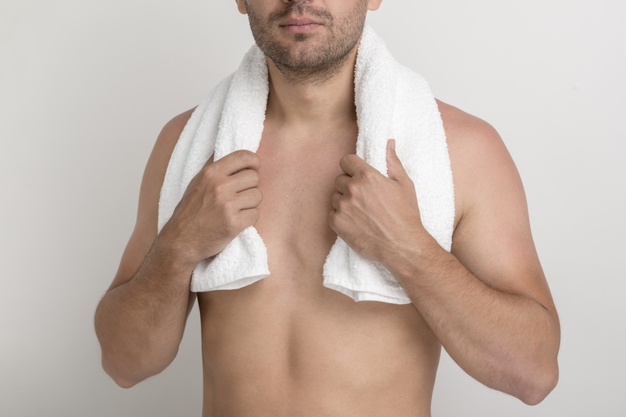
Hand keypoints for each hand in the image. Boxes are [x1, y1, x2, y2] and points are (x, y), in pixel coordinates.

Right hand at [160, 150, 261, 265]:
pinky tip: (237, 220)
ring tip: (237, 209)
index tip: (254, 169)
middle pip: (254, 177)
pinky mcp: (234, 224)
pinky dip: (249, 218)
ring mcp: (227, 206)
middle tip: (241, 195)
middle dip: (251, 186)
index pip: (243, 157)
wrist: (180, 240)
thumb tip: (238, 158)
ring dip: (251, 203)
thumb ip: (217, 170)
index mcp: (211, 173)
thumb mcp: (197, 182)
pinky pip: (255, 214)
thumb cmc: (190, 211)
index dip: (254, 162)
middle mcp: (219, 187)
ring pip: (258, 196)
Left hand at [329, 139, 424, 263]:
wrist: (402, 245)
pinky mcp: (337, 223)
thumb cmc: (406, 215)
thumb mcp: (404, 184)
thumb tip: (389, 143)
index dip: (352, 167)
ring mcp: (343, 206)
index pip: (346, 160)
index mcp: (367, 176)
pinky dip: (341, 216)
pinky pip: (332, 213)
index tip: (357, 174)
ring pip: (335, 196)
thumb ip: (392, 161)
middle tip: (363, 197)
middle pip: (339, 179)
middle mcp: (352, 189)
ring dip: (344, 200)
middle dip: (349, 185)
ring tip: (361, 211)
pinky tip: (356, 221)